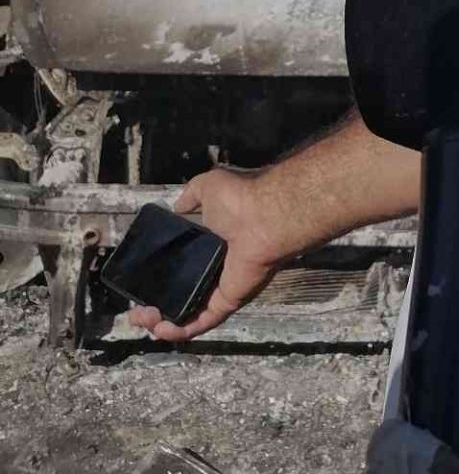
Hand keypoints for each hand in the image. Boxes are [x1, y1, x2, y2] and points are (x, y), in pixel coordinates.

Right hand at [128, 167, 282, 342]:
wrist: (264, 216)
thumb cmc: (239, 199)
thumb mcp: (208, 187)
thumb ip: (191, 196)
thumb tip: (177, 205)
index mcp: (209, 245)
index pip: (179, 268)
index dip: (157, 278)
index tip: (137, 284)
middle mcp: (214, 269)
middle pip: (179, 296)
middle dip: (153, 307)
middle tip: (135, 310)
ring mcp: (221, 288)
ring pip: (187, 314)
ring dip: (162, 322)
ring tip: (142, 320)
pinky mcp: (227, 302)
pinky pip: (202, 323)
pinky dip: (180, 331)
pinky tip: (160, 330)